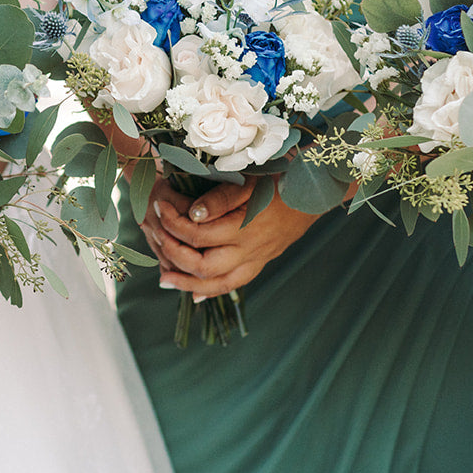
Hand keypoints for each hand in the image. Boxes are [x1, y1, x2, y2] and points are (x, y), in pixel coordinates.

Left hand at [142, 177, 319, 298]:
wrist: (316, 192)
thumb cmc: (281, 178)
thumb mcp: (251, 180)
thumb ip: (221, 199)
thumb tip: (192, 214)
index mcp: (245, 227)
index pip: (198, 234)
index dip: (173, 223)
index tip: (159, 206)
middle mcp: (251, 250)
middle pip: (204, 267)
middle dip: (174, 255)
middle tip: (156, 238)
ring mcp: (257, 260)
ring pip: (219, 285)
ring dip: (188, 285)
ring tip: (164, 279)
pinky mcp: (261, 263)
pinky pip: (235, 284)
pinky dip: (212, 291)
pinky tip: (195, 293)